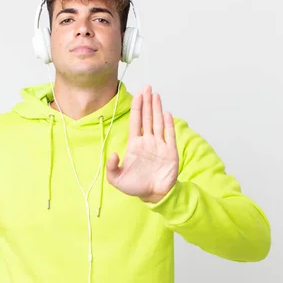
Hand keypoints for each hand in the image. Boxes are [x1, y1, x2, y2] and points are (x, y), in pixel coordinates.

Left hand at [106, 85, 178, 203]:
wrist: (154, 195)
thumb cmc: (136, 187)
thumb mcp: (116, 180)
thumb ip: (111, 167)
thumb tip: (114, 153)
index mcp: (135, 145)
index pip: (135, 122)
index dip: (137, 107)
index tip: (137, 94)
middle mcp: (148, 141)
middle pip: (147, 117)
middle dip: (147, 102)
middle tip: (147, 87)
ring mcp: (160, 145)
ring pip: (158, 122)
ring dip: (157, 108)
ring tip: (156, 95)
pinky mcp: (170, 152)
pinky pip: (170, 135)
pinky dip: (169, 124)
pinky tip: (167, 113)